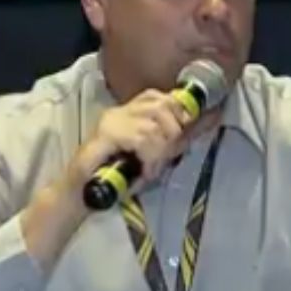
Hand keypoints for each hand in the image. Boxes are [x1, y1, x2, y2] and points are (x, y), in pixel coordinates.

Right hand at [65, 89, 195, 195]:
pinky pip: (143, 138)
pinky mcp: (107, 135)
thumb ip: (174, 141)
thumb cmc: (116, 179)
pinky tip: (144, 171)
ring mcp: (111, 122)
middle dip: (172, 133)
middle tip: (164, 157)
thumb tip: (209, 121)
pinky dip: (150, 158)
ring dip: (159, 151)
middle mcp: (118, 112)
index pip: (158, 96)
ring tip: (151, 169)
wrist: (81, 194)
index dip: (178, 109)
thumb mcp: (152, 157)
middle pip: (162, 106)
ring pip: (155, 125)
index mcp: (126, 113)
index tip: (186, 128)